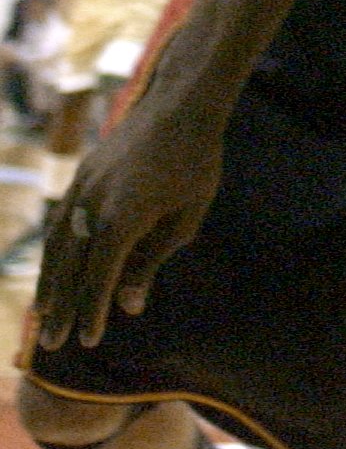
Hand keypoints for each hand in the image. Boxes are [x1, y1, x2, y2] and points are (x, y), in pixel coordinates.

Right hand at [32, 85, 222, 350]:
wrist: (181, 105)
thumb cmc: (196, 163)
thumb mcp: (185, 217)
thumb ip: (152, 261)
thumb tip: (128, 305)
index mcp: (123, 217)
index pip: (99, 277)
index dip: (91, 311)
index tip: (88, 342)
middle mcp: (93, 204)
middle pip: (70, 267)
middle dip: (62, 307)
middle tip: (54, 344)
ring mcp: (82, 187)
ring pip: (57, 245)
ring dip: (50, 282)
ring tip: (45, 314)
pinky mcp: (81, 175)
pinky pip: (60, 221)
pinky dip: (54, 250)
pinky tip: (53, 269)